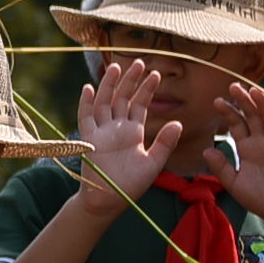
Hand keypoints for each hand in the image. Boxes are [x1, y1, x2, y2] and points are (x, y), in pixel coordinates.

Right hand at [74, 58, 181, 205]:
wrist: (109, 200)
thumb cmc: (131, 184)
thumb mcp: (154, 163)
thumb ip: (165, 143)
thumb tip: (178, 123)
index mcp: (133, 131)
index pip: (139, 104)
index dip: (147, 89)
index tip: (155, 74)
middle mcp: (117, 127)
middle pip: (122, 97)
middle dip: (130, 80)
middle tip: (139, 62)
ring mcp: (101, 132)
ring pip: (104, 102)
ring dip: (109, 85)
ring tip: (116, 67)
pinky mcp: (89, 139)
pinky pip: (85, 118)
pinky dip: (85, 103)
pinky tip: (87, 88)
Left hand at [214, 81, 263, 225]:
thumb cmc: (258, 198)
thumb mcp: (234, 183)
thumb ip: (221, 167)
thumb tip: (206, 149)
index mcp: (246, 148)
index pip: (237, 125)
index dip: (228, 113)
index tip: (217, 101)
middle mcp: (262, 142)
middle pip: (253, 116)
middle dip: (243, 102)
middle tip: (233, 86)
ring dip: (263, 105)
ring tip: (253, 91)